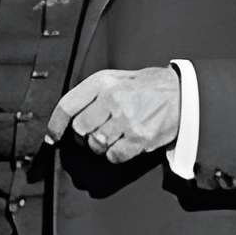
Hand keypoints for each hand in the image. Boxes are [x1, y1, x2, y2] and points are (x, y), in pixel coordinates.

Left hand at [48, 64, 181, 168]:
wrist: (182, 94)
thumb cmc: (148, 87)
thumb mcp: (118, 79)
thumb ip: (93, 94)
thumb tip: (67, 118)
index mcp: (103, 82)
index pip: (67, 105)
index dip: (55, 124)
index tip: (52, 136)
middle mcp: (112, 99)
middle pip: (79, 129)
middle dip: (83, 136)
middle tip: (96, 131)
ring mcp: (126, 119)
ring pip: (95, 145)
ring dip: (101, 146)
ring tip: (114, 135)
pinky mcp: (139, 138)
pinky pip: (114, 156)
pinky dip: (115, 154)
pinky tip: (124, 144)